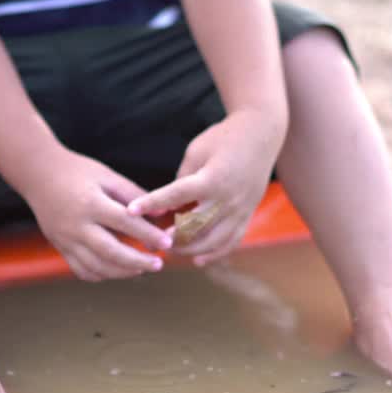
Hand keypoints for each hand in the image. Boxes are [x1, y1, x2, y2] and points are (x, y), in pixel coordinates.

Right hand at [22, 150, 172, 280]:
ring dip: (122, 272)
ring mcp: (65, 240)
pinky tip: (117, 270)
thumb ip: (134, 195)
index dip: (149, 235)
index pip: (125, 224)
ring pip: (97, 267)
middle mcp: (77, 225)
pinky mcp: (60, 247)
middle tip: (158, 264)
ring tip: (141, 269)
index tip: (167, 243)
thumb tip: (162, 214)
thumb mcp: (107, 176)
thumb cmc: (77, 172)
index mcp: (91, 204)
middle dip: (138, 262)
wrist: (38, 174)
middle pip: (111, 252)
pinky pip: (81, 270)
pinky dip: (101, 275)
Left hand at [127, 111, 281, 265]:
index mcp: (211, 178)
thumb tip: (167, 208)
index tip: (130, 212)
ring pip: (213, 241)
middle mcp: (227, 198)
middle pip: (194, 227)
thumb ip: (181, 181)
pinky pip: (232, 242)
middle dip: (171, 237)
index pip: (175, 195)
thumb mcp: (196, 152)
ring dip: (189, 249)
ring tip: (170, 249)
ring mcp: (240, 209)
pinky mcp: (248, 214)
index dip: (151, 203)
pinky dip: (214, 253)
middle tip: (151, 241)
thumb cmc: (223, 138)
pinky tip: (197, 259)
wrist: (261, 132)